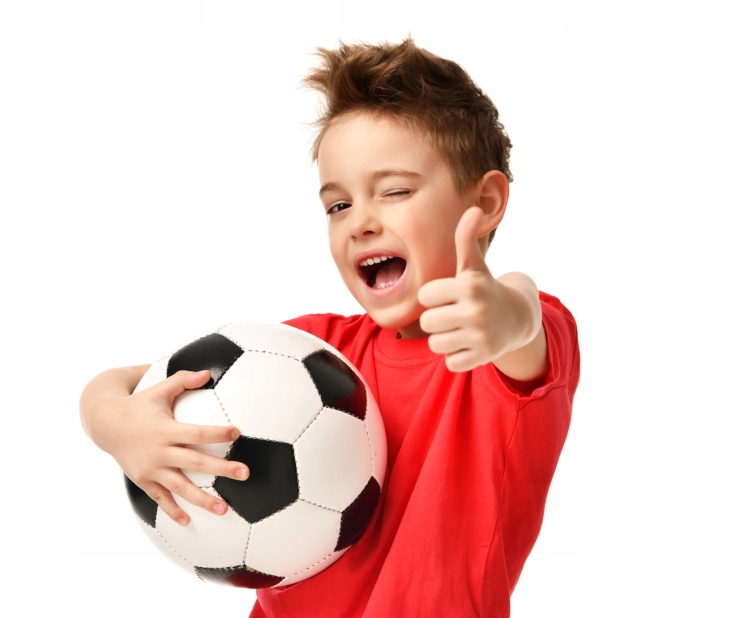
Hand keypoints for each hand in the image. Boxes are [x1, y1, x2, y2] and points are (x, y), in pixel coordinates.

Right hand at [99, 370, 248, 525]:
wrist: (105, 424)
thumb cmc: (139, 404)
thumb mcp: (159, 389)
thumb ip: (183, 380)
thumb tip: (208, 372)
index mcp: (165, 429)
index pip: (196, 433)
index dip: (216, 433)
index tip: (236, 432)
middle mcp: (159, 452)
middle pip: (195, 463)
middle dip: (221, 470)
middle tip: (245, 473)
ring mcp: (150, 469)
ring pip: (180, 487)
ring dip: (202, 499)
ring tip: (224, 509)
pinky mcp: (143, 480)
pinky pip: (160, 498)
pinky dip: (172, 511)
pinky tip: (188, 522)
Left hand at [417, 206, 523, 371]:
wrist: (517, 318)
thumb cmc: (484, 289)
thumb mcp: (474, 266)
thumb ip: (465, 240)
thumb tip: (472, 208)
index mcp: (469, 287)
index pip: (425, 297)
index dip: (434, 297)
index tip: (450, 295)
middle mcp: (476, 311)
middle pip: (427, 322)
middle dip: (437, 319)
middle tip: (455, 314)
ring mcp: (480, 336)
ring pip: (435, 344)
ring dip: (445, 339)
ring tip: (461, 329)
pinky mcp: (483, 357)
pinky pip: (450, 362)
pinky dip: (457, 356)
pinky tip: (470, 344)